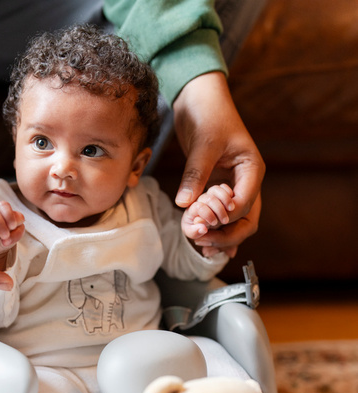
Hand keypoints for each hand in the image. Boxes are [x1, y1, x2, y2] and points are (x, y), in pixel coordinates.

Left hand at [173, 72, 264, 256]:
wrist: (200, 100)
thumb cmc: (208, 114)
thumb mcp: (203, 144)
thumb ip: (195, 174)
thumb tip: (185, 203)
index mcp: (252, 170)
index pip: (244, 204)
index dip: (225, 218)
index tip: (204, 221)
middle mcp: (247, 183)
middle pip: (245, 222)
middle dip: (225, 235)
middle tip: (200, 240)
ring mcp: (234, 189)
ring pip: (235, 224)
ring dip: (221, 238)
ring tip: (201, 246)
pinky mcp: (218, 192)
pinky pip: (221, 219)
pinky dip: (215, 232)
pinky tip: (204, 246)